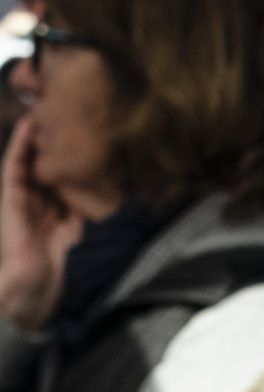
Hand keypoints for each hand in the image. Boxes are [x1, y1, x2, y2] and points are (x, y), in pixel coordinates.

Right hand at [0, 118, 82, 334]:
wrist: (41, 283)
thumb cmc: (68, 262)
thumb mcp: (90, 228)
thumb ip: (97, 209)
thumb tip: (124, 190)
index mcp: (62, 207)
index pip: (71, 174)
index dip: (79, 152)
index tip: (93, 128)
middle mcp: (42, 199)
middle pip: (50, 161)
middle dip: (56, 137)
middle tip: (67, 108)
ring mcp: (24, 197)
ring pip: (31, 158)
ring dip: (37, 134)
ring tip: (46, 107)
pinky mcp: (10, 198)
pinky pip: (13, 167)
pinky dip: (19, 146)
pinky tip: (27, 126)